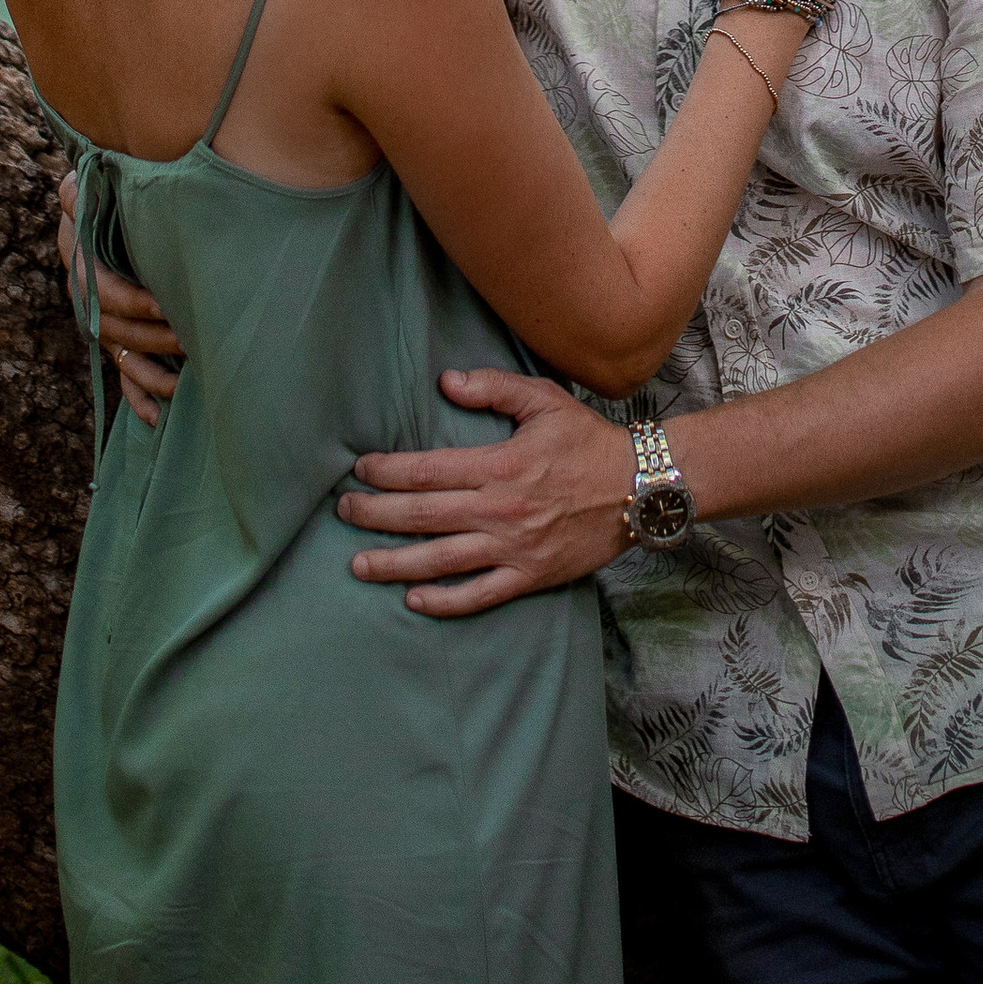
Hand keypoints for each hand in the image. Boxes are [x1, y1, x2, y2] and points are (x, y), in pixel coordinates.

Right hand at [56, 173, 184, 427]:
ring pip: (122, 356)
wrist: (109, 204)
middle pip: (115, 332)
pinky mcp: (118, 338)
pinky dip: (138, 398)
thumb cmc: (108, 191)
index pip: (102, 292)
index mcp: (82, 262)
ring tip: (183, 383)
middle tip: (193, 341)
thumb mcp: (92, 186)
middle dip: (154, 340)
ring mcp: (103, 322)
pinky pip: (124, 375)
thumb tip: (71, 187)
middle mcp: (88, 299)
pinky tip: (156, 419)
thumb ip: (81, 191)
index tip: (167, 305)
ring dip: (150, 374)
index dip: (132, 302)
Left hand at [336, 368, 633, 614]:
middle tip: (344, 512)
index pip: (428, 470)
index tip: (359, 470)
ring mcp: (514, 547)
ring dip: (394, 563)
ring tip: (358, 564)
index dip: (387, 472)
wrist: (639, 488)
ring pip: (441, 561)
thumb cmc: (588, 441)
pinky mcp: (529, 576)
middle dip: (376, 514)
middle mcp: (500, 509)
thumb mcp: (544, 400)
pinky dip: (444, 602)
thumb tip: (445, 382)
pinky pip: (479, 595)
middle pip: (423, 516)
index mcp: (499, 464)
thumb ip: (493, 388)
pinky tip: (413, 599)